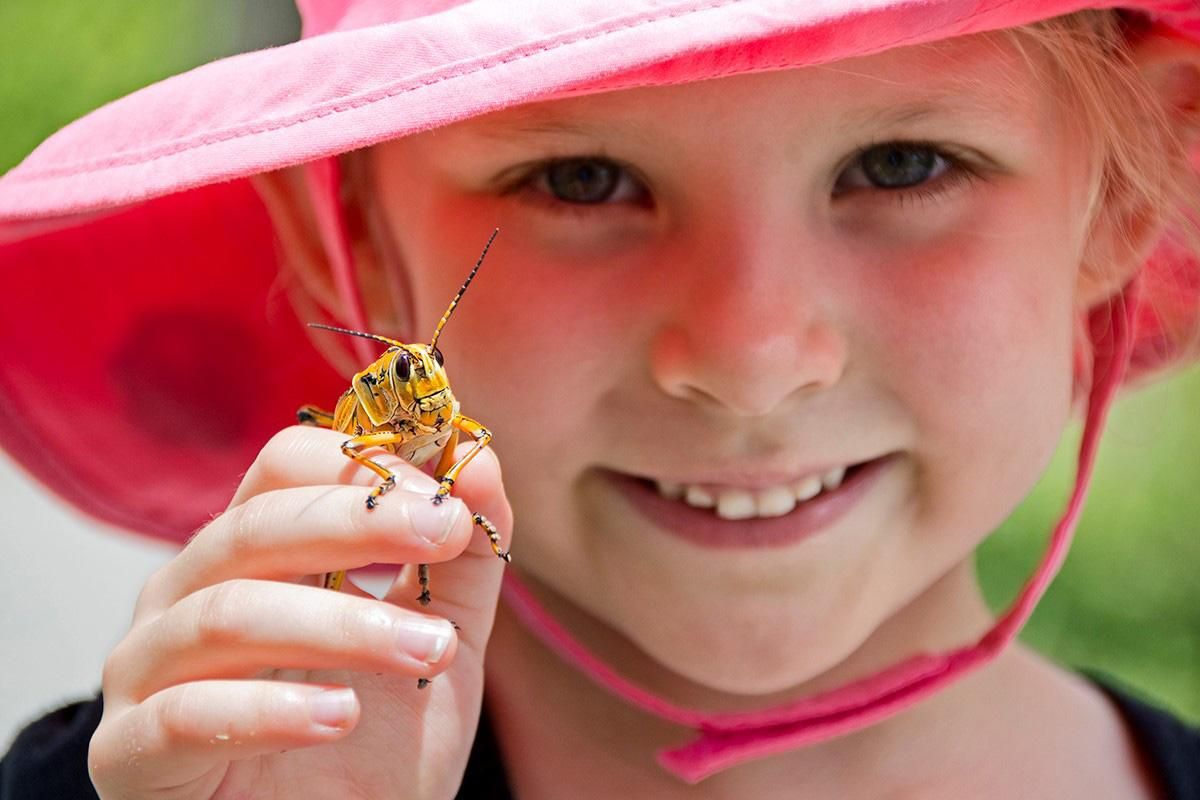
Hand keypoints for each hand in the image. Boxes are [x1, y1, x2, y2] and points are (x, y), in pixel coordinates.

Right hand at [87, 425, 511, 798]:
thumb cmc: (377, 741)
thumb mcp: (443, 638)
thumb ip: (467, 558)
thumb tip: (482, 460)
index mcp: (255, 552)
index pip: (284, 465)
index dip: (366, 466)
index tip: (447, 497)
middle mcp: (187, 594)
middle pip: (255, 525)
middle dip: (358, 523)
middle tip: (444, 534)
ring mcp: (148, 671)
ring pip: (224, 613)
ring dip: (339, 624)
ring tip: (425, 648)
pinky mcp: (130, 754)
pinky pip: (182, 714)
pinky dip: (267, 709)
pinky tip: (342, 715)